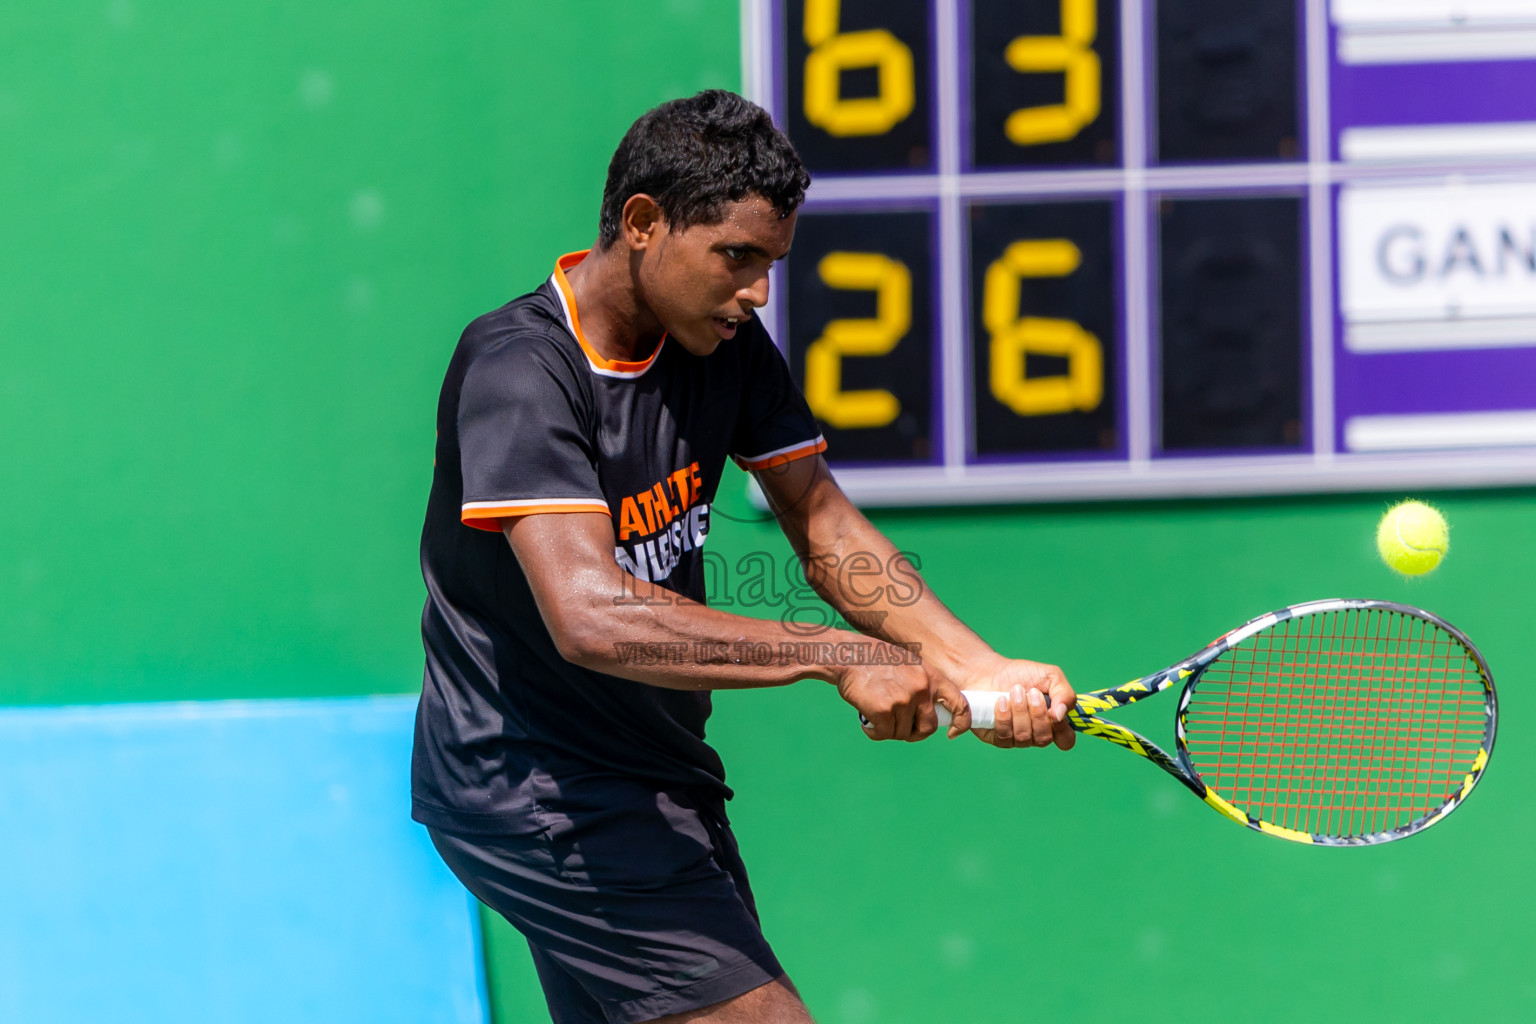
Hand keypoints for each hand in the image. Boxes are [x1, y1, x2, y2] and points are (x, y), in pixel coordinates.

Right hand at [835, 647, 971, 741]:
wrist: (850, 656)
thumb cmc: (878, 661)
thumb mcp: (910, 665)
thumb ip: (923, 685)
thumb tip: (930, 712)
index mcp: (931, 677)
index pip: (960, 704)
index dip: (960, 723)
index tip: (952, 733)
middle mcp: (921, 689)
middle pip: (928, 728)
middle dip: (914, 733)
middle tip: (900, 728)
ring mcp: (903, 700)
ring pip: (902, 733)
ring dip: (889, 730)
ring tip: (878, 717)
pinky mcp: (884, 710)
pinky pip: (884, 733)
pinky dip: (874, 732)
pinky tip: (868, 723)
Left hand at [957, 657, 1075, 749]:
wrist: (990, 671)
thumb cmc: (1022, 675)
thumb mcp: (1051, 676)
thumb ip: (1065, 694)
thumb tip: (1061, 715)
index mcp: (1053, 722)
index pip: (1066, 741)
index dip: (1062, 730)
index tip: (1053, 711)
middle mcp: (1036, 734)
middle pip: (1044, 739)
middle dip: (1037, 713)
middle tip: (1030, 691)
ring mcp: (1017, 738)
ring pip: (1024, 737)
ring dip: (1020, 711)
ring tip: (1014, 691)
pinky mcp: (998, 738)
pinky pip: (1004, 736)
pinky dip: (1004, 717)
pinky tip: (1001, 701)